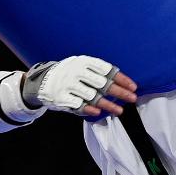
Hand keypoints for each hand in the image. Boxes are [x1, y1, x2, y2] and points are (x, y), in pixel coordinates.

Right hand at [21, 55, 137, 116]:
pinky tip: (99, 112)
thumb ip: (98, 71)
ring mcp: (68, 85)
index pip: (107, 70)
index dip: (121, 78)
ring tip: (120, 110)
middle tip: (132, 98)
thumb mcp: (82, 65)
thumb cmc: (70, 73)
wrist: (42, 80)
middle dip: (120, 92)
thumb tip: (122, 82)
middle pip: (102, 83)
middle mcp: (76, 72)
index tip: (133, 87)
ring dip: (108, 104)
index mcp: (84, 62)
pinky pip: (77, 104)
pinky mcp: (61, 97)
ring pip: (92, 96)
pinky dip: (88, 108)